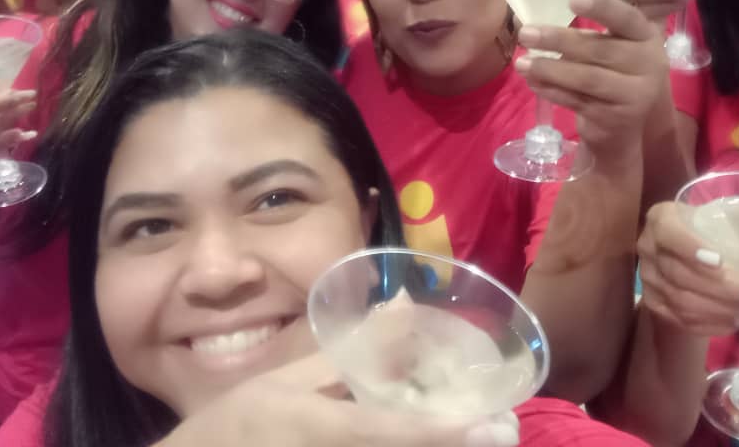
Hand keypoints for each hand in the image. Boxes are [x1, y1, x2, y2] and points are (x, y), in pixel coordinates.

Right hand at [158, 352, 519, 446]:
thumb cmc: (237, 423)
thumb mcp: (284, 381)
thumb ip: (349, 351)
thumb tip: (405, 304)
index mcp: (303, 422)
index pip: (374, 430)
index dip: (433, 432)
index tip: (485, 426)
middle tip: (502, 435)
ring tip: (481, 438)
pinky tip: (443, 442)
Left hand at [514, 0, 667, 154]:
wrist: (626, 128)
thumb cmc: (613, 75)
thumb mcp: (613, 49)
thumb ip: (589, 33)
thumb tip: (538, 20)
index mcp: (646, 37)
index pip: (627, 18)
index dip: (602, 8)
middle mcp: (648, 64)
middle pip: (600, 49)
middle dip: (558, 40)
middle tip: (525, 33)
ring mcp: (635, 95)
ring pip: (587, 78)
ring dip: (550, 69)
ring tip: (521, 62)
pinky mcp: (616, 118)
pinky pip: (578, 101)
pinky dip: (552, 91)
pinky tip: (532, 82)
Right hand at [637, 202, 738, 335]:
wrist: (690, 247)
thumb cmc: (717, 228)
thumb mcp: (738, 217)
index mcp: (662, 217)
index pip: (669, 232)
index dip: (690, 247)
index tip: (720, 261)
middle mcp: (648, 247)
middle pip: (680, 274)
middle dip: (723, 290)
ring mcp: (647, 277)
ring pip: (681, 300)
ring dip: (720, 310)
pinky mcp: (653, 302)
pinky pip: (680, 320)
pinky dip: (710, 324)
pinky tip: (735, 321)